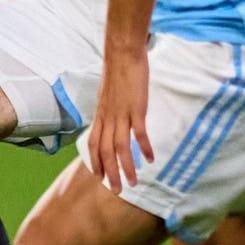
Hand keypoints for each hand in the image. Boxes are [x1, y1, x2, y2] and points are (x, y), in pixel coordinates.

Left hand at [87, 47, 152, 193]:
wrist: (122, 53)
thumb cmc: (117, 71)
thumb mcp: (108, 94)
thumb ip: (109, 109)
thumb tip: (110, 118)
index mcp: (100, 114)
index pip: (93, 144)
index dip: (95, 162)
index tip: (99, 178)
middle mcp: (108, 117)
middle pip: (105, 152)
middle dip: (110, 174)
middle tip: (116, 191)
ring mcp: (121, 113)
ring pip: (120, 147)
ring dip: (126, 167)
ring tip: (133, 184)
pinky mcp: (136, 108)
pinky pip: (139, 132)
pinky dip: (144, 147)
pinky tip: (151, 159)